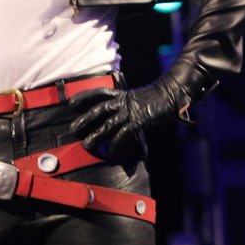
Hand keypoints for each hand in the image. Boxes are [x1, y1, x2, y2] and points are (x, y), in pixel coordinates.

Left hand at [69, 72, 190, 157]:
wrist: (173, 93)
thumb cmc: (158, 97)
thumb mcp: (139, 99)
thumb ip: (129, 106)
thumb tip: (120, 114)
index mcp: (122, 95)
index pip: (99, 93)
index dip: (84, 96)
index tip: (71, 102)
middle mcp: (123, 102)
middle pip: (98, 109)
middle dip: (84, 118)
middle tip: (72, 128)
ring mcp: (131, 111)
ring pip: (108, 123)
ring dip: (96, 134)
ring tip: (86, 145)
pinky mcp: (140, 120)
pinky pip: (124, 133)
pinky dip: (116, 143)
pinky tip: (110, 152)